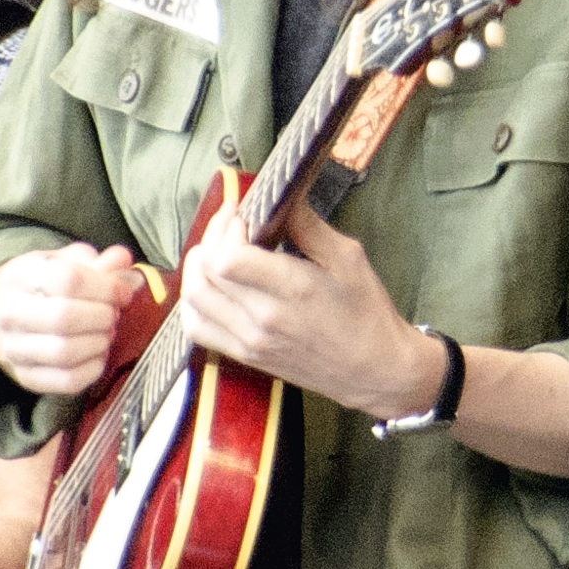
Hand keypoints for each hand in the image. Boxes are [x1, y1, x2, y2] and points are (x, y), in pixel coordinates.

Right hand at [0, 243, 142, 395]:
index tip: (123, 293)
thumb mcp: (68, 262)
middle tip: (114, 313)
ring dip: (99, 342)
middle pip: (65, 317)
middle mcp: (9, 314)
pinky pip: (67, 381)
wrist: (6, 313)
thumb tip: (124, 261)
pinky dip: (93, 369)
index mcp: (20, 276)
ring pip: (66, 352)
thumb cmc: (45, 285)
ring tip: (107, 332)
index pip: (68, 280)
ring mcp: (13, 349)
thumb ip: (100, 262)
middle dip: (103, 316)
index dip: (106, 287)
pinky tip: (98, 353)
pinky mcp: (25, 377)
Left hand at [178, 199, 444, 417]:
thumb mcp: (347, 257)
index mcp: (292, 289)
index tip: (242, 213)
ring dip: (197, 268)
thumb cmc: (367, 312)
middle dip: (211, 238)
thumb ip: (307, 225)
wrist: (375, 371)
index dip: (226, 228)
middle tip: (231, 224)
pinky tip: (213, 286)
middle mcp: (263, 319)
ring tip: (218, 250)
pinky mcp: (246, 356)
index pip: (228, 258)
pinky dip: (194, 303)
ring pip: (194, 299)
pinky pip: (197, 329)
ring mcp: (250, 341)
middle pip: (206, 273)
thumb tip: (279, 197)